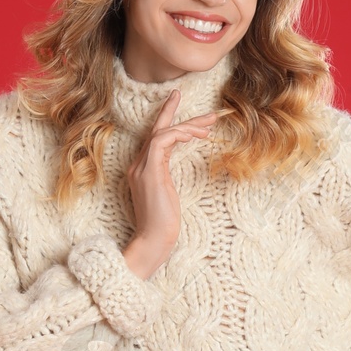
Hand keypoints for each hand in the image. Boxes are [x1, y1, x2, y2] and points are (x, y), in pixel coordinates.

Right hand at [122, 90, 221, 278]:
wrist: (153, 239)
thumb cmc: (163, 223)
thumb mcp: (169, 192)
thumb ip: (168, 174)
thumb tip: (177, 161)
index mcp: (143, 168)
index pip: (157, 137)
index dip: (171, 119)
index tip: (191, 111)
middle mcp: (139, 164)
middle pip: (158, 129)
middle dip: (178, 113)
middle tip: (211, 113)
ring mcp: (141, 168)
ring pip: (161, 132)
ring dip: (187, 127)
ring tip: (208, 128)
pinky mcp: (149, 172)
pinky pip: (159, 142)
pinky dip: (176, 134)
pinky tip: (193, 136)